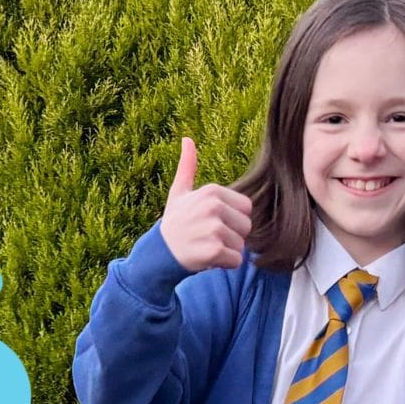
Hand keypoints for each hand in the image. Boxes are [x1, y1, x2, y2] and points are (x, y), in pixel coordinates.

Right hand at [157, 137, 251, 271]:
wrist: (159, 252)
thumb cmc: (174, 222)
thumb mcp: (179, 192)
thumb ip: (188, 166)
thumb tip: (187, 139)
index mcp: (212, 191)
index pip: (246, 209)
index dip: (232, 219)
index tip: (211, 222)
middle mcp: (214, 207)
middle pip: (246, 227)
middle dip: (232, 236)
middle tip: (208, 236)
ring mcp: (213, 228)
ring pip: (241, 245)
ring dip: (227, 251)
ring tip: (206, 246)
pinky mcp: (213, 250)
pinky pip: (236, 260)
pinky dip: (224, 264)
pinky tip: (206, 258)